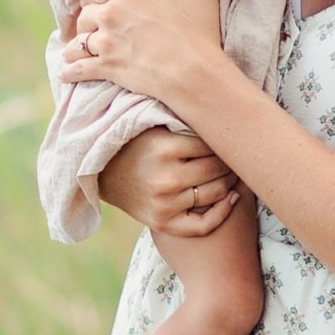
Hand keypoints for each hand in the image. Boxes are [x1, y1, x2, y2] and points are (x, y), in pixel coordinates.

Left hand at [63, 0, 223, 105]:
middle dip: (84, 22)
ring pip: (77, 43)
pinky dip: (70, 72)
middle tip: (87, 28)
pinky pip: (77, 69)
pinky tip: (66, 74)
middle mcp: (111, 15)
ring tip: (75, 52)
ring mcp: (106, 43)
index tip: (92, 2)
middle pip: (84, 16)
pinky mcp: (107, 68)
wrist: (194, 72)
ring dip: (75, 47)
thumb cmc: (199, 31)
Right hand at [99, 129, 240, 236]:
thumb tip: (223, 109)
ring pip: (217, 192)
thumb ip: (184, 118)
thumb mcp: (154, 123)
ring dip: (230, 180)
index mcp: (164, 148)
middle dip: (229, 158)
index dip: (221, 137)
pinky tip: (232, 198)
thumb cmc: (134, 141)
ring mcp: (164, 204)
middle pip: (217, 167)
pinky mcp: (162, 223)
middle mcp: (166, 178)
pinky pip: (203, 225)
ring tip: (232, 170)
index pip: (211, 142)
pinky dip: (223, 213)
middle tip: (233, 151)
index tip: (226, 133)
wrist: (101, 172)